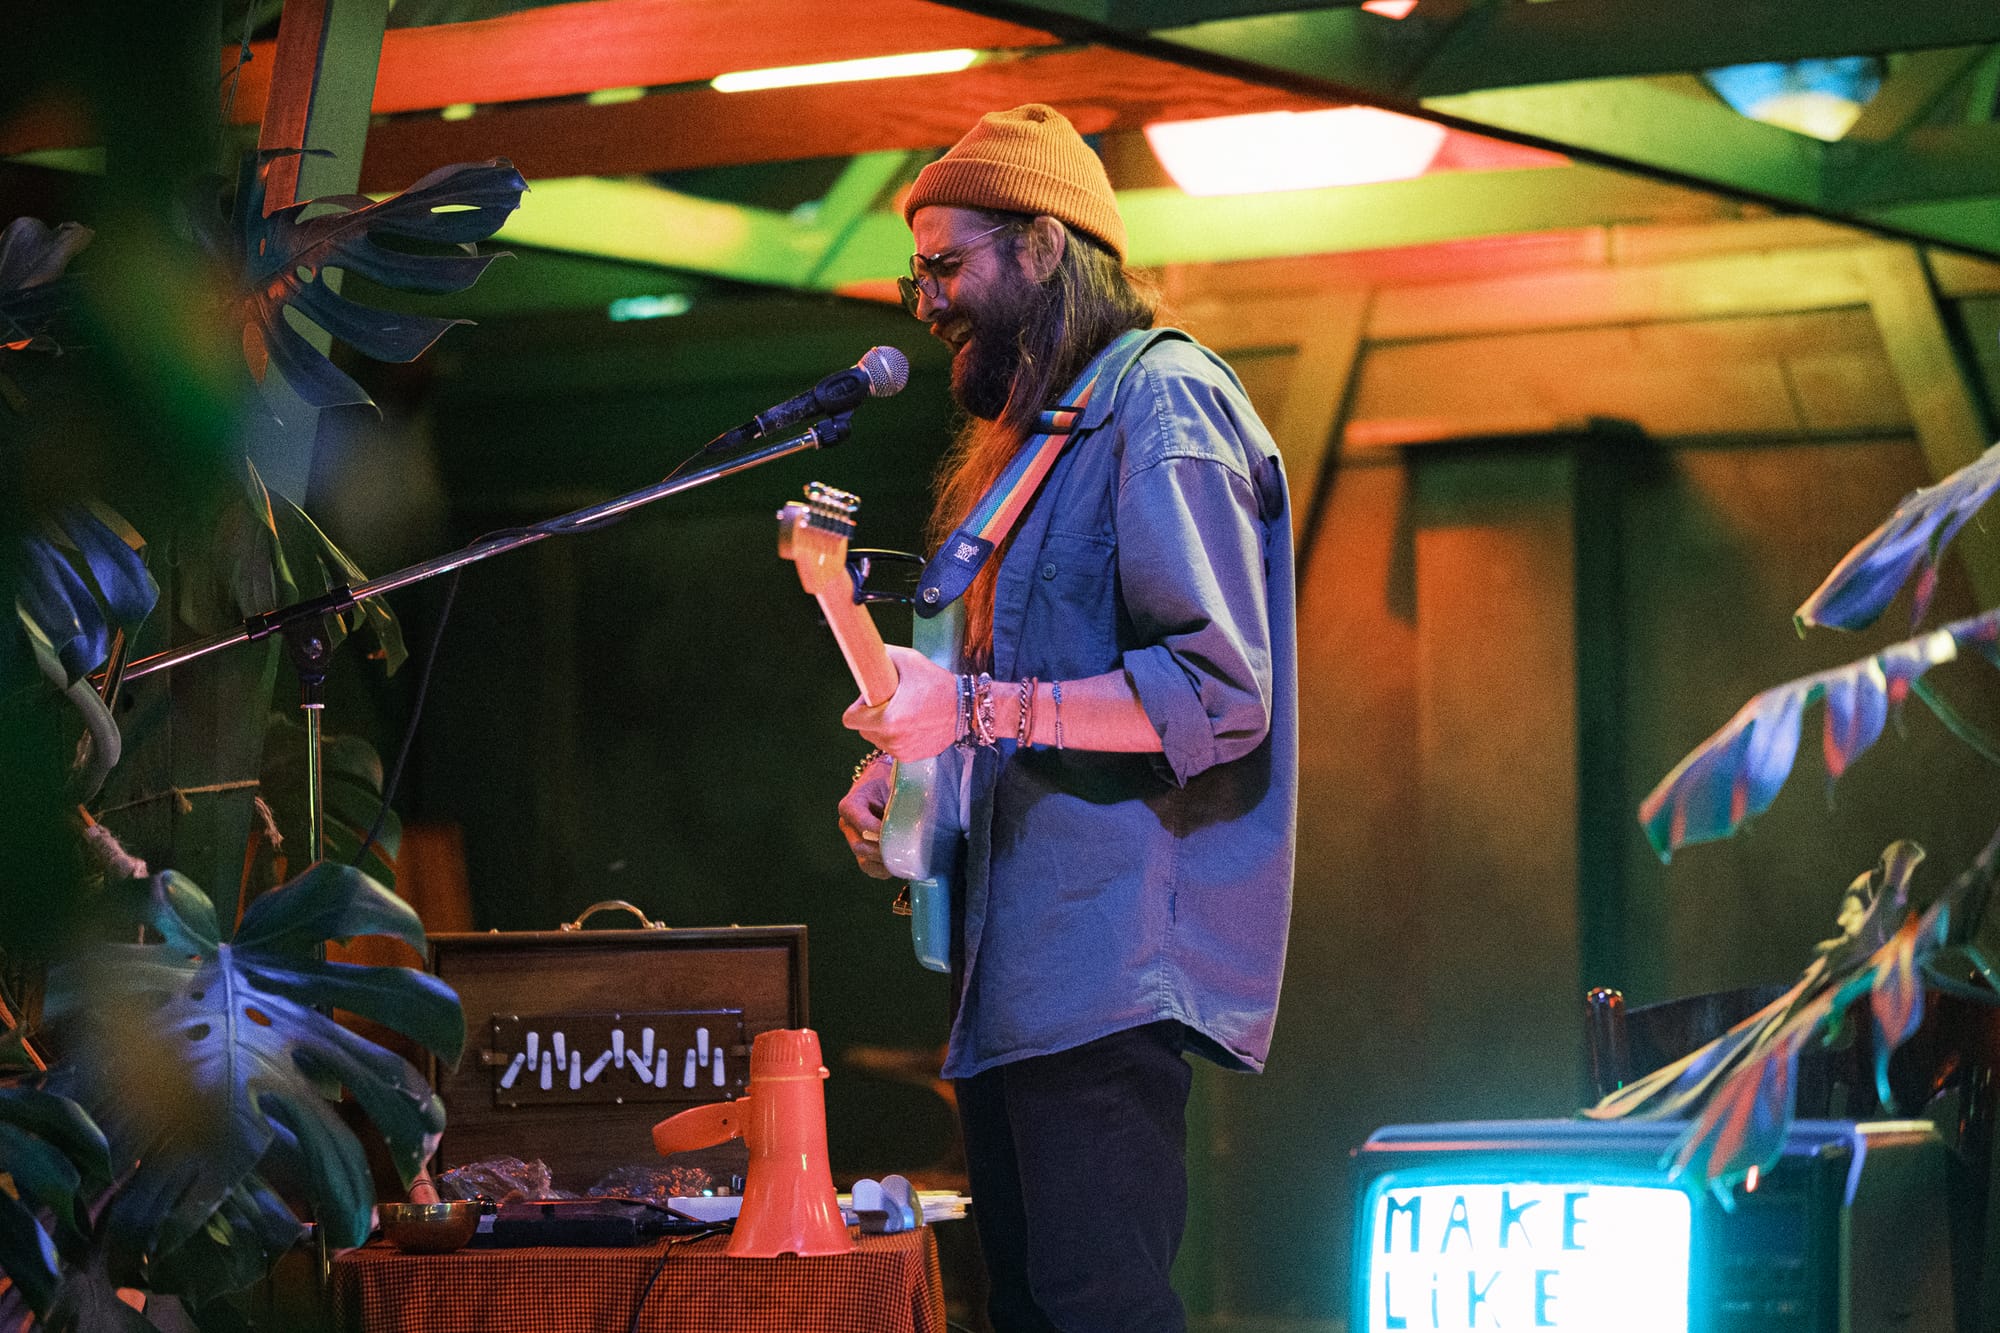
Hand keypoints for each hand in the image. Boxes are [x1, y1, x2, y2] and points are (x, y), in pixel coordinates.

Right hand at [837, 754, 893, 878]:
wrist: (882, 782)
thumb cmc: (890, 780)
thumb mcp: (894, 781)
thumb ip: (903, 795)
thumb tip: (922, 815)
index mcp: (851, 805)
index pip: (861, 822)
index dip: (879, 831)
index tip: (899, 833)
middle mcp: (847, 824)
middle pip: (860, 846)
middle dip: (883, 851)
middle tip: (905, 851)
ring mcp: (853, 839)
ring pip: (864, 861)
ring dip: (884, 864)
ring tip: (904, 861)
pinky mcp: (863, 850)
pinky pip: (870, 867)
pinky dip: (884, 870)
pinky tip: (899, 864)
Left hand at [842, 645, 958, 760]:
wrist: (967, 708)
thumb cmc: (938, 685)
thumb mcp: (909, 660)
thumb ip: (882, 655)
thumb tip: (866, 651)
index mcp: (888, 720)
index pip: (850, 719)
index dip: (858, 706)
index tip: (873, 697)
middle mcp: (893, 741)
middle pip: (863, 729)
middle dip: (871, 716)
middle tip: (891, 702)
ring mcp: (902, 752)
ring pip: (878, 739)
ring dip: (884, 727)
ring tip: (906, 712)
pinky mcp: (912, 757)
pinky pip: (893, 746)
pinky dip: (898, 736)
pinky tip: (914, 723)